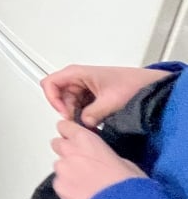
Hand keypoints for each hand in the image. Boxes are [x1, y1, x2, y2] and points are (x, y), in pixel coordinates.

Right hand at [40, 65, 171, 126]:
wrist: (149, 86)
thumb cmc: (132, 83)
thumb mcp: (111, 100)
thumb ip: (93, 113)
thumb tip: (83, 123)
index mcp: (77, 73)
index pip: (50, 83)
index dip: (53, 99)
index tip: (64, 113)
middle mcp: (77, 79)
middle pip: (59, 97)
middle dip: (67, 112)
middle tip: (78, 123)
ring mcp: (83, 88)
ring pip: (68, 104)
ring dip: (76, 116)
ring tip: (88, 124)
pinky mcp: (90, 96)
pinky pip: (79, 108)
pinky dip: (83, 117)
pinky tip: (93, 123)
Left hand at [51, 119, 146, 198]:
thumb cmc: (128, 183)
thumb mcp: (121, 159)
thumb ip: (101, 152)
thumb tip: (98, 157)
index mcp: (85, 139)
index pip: (64, 126)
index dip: (69, 132)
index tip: (73, 138)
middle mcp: (69, 151)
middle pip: (57, 144)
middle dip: (66, 150)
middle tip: (81, 162)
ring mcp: (62, 169)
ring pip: (58, 165)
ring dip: (68, 170)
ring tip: (85, 182)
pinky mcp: (59, 186)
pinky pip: (59, 182)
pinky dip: (67, 186)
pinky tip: (82, 193)